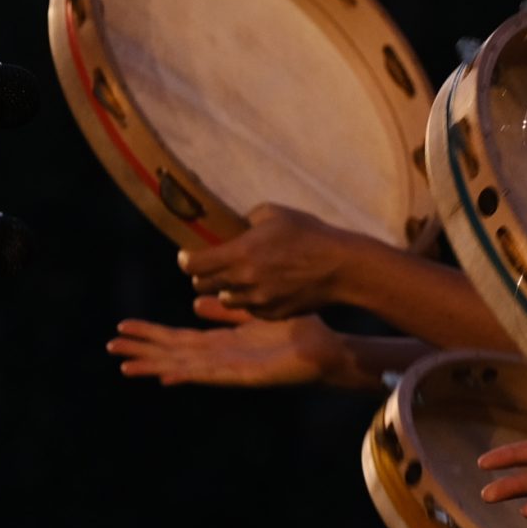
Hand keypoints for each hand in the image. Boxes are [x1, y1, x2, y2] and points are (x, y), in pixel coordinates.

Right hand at [106, 298, 362, 387]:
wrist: (323, 349)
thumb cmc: (294, 333)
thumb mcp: (252, 315)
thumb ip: (225, 311)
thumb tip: (195, 302)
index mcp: (221, 342)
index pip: (178, 338)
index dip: (151, 333)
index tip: (124, 327)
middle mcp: (219, 357)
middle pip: (172, 352)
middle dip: (142, 349)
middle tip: (111, 345)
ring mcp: (228, 369)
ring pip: (182, 366)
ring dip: (154, 365)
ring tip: (125, 364)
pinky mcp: (241, 376)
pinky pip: (208, 375)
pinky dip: (185, 375)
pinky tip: (164, 375)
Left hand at [178, 204, 365, 317]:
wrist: (340, 267)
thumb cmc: (309, 235)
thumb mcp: (275, 213)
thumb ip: (248, 219)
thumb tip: (237, 225)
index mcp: (240, 253)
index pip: (194, 265)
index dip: (186, 260)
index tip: (186, 256)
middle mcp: (243, 280)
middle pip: (203, 285)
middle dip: (203, 275)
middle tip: (211, 267)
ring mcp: (257, 301)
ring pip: (226, 299)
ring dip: (226, 289)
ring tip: (239, 278)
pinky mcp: (272, 314)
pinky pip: (249, 309)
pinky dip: (249, 300)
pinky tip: (263, 288)